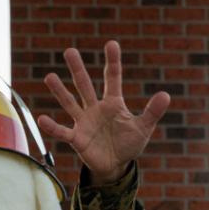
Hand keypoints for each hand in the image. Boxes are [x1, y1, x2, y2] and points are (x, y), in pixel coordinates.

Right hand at [39, 41, 170, 184]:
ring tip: (49, 77)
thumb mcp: (143, 128)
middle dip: (78, 69)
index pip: (113, 78)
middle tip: (70, 51)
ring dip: (60, 91)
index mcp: (113, 103)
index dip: (113, 62)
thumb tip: (166, 95)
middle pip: (85, 85)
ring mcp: (84, 122)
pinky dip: (53, 127)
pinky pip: (63, 131)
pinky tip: (42, 119)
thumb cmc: (128, 144)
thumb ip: (152, 112)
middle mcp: (95, 108)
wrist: (116, 165)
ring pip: (70, 102)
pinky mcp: (77, 138)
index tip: (112, 44)